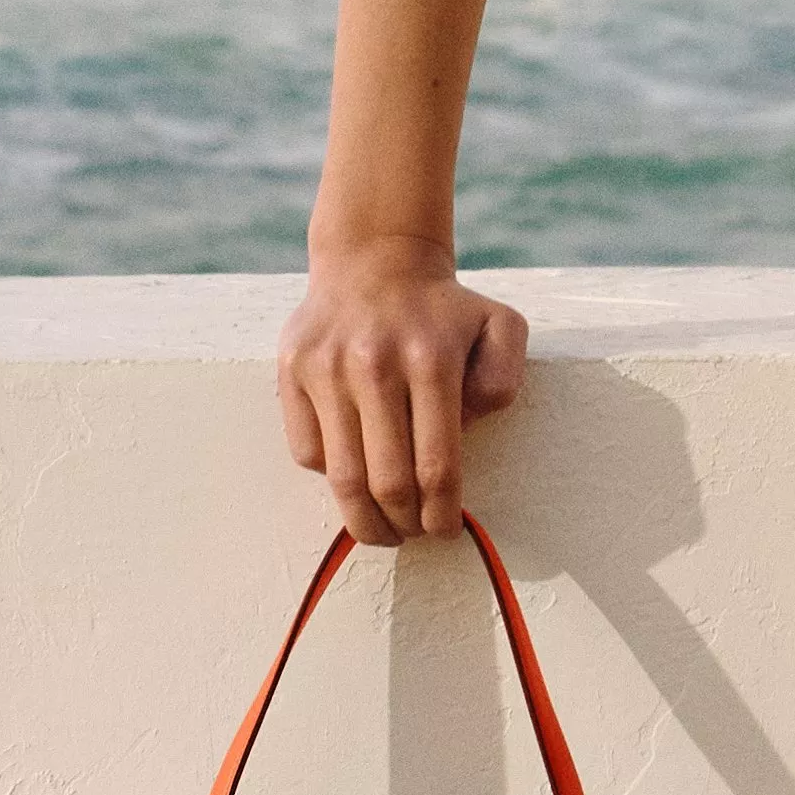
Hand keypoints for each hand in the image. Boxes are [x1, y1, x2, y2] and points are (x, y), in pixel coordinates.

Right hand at [275, 244, 530, 541]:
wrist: (376, 260)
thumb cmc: (444, 310)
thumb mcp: (501, 327)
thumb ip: (502, 380)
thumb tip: (467, 430)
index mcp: (431, 359)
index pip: (436, 465)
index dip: (441, 513)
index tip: (445, 531)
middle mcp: (375, 364)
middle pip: (387, 481)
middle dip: (405, 524)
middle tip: (414, 534)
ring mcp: (327, 368)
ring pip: (342, 476)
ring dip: (364, 520)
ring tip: (382, 530)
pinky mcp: (292, 370)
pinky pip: (307, 451)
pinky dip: (331, 475)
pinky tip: (353, 472)